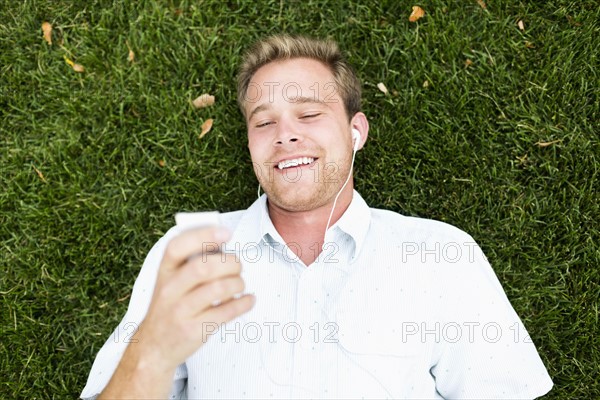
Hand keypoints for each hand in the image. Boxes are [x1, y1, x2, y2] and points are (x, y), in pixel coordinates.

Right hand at [134, 226, 254, 371]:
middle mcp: (169, 290)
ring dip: (237, 283)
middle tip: (237, 267)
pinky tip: (248, 300)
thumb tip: (223, 242)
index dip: (204, 235)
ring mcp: (180, 311)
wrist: (153, 347)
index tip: (226, 234)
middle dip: (229, 263)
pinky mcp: (194, 330)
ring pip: (217, 289)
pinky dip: (243, 303)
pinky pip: (225, 312)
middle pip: (203, 267)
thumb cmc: (170, 307)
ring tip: (240, 284)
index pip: (178, 247)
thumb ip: (191, 262)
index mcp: (164, 271)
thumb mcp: (171, 282)